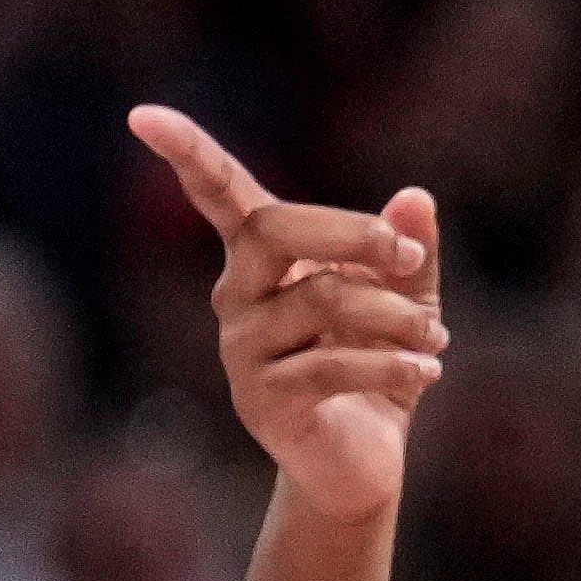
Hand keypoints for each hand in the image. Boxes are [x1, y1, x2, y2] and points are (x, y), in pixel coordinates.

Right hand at [128, 106, 443, 520]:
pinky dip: (393, 364)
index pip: (219, 196)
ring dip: (396, 316)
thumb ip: (409, 255)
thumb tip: (417, 199)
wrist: (360, 465)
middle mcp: (236, 296)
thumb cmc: (374, 371)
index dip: (187, 154)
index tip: (143, 115)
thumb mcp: (404, 306)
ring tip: (437, 338)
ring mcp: (242, 349)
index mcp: (260, 260)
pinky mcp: (263, 400)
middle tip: (410, 259)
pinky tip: (428, 372)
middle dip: (355, 234)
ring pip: (321, 299)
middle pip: (274, 229)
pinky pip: (332, 365)